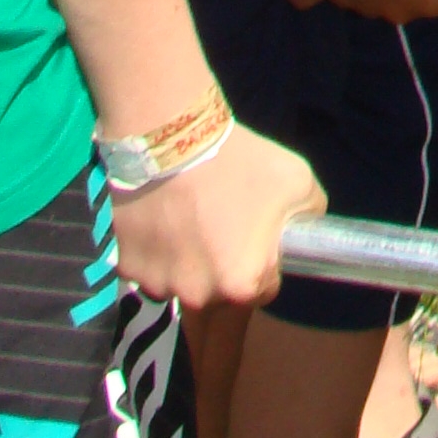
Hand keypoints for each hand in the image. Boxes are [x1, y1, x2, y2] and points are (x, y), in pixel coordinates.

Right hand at [113, 120, 324, 308]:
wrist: (174, 139)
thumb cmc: (240, 162)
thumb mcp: (300, 183)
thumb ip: (309, 219)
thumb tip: (302, 237)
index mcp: (243, 285)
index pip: (264, 289)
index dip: (263, 262)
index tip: (254, 237)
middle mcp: (201, 297)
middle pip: (221, 292)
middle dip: (224, 265)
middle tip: (220, 223)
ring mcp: (160, 286)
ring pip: (184, 282)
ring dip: (188, 262)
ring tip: (188, 218)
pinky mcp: (128, 269)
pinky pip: (150, 269)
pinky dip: (157, 252)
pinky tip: (163, 219)